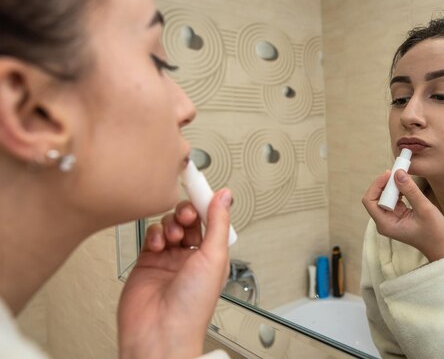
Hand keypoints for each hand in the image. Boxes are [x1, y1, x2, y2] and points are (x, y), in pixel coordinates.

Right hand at [117, 189, 231, 358]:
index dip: (205, 202)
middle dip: (186, 212)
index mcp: (213, 256)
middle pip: (189, 220)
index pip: (211, 220)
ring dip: (170, 224)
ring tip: (172, 235)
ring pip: (169, 225)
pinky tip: (157, 244)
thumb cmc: (192, 308)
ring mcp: (168, 259)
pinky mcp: (147, 262)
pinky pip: (151, 236)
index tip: (199, 183)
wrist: (159, 333)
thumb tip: (225, 196)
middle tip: (186, 214)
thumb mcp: (214, 258)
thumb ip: (218, 223)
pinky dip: (154, 234)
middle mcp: (192, 257)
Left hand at [362, 170, 443, 261]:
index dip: (377, 185)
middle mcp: (384, 222)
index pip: (370, 201)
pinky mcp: (397, 214)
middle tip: (398, 171)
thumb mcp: (425, 210)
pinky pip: (392, 198)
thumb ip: (410, 191)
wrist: (442, 247)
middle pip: (375, 197)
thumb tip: (398, 173)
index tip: (390, 174)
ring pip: (383, 196)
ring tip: (402, 174)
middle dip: (385, 183)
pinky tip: (406, 184)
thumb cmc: (434, 233)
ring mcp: (390, 218)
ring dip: (391, 185)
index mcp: (386, 224)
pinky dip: (397, 189)